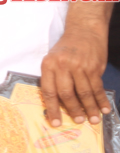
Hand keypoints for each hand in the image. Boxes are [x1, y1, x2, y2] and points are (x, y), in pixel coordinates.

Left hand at [41, 11, 111, 126]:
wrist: (84, 30)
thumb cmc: (67, 48)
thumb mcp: (53, 59)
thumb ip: (55, 78)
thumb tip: (58, 103)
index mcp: (48, 65)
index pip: (49, 91)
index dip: (52, 109)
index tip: (55, 122)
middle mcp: (62, 66)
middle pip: (67, 94)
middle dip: (73, 110)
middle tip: (78, 121)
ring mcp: (79, 66)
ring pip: (84, 93)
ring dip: (89, 108)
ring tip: (92, 119)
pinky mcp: (94, 67)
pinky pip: (97, 87)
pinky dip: (101, 100)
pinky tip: (104, 109)